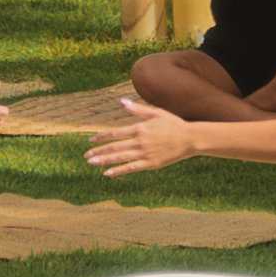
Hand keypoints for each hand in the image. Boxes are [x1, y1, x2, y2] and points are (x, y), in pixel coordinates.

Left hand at [82, 99, 198, 176]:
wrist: (189, 139)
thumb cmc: (173, 124)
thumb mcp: (156, 113)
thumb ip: (138, 109)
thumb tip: (122, 102)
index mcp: (139, 128)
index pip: (115, 133)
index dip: (102, 137)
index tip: (91, 140)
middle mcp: (139, 142)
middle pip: (114, 147)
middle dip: (98, 151)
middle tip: (86, 155)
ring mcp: (144, 154)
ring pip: (120, 158)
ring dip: (104, 160)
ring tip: (91, 163)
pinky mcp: (150, 164)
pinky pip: (131, 168)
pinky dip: (118, 171)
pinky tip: (107, 173)